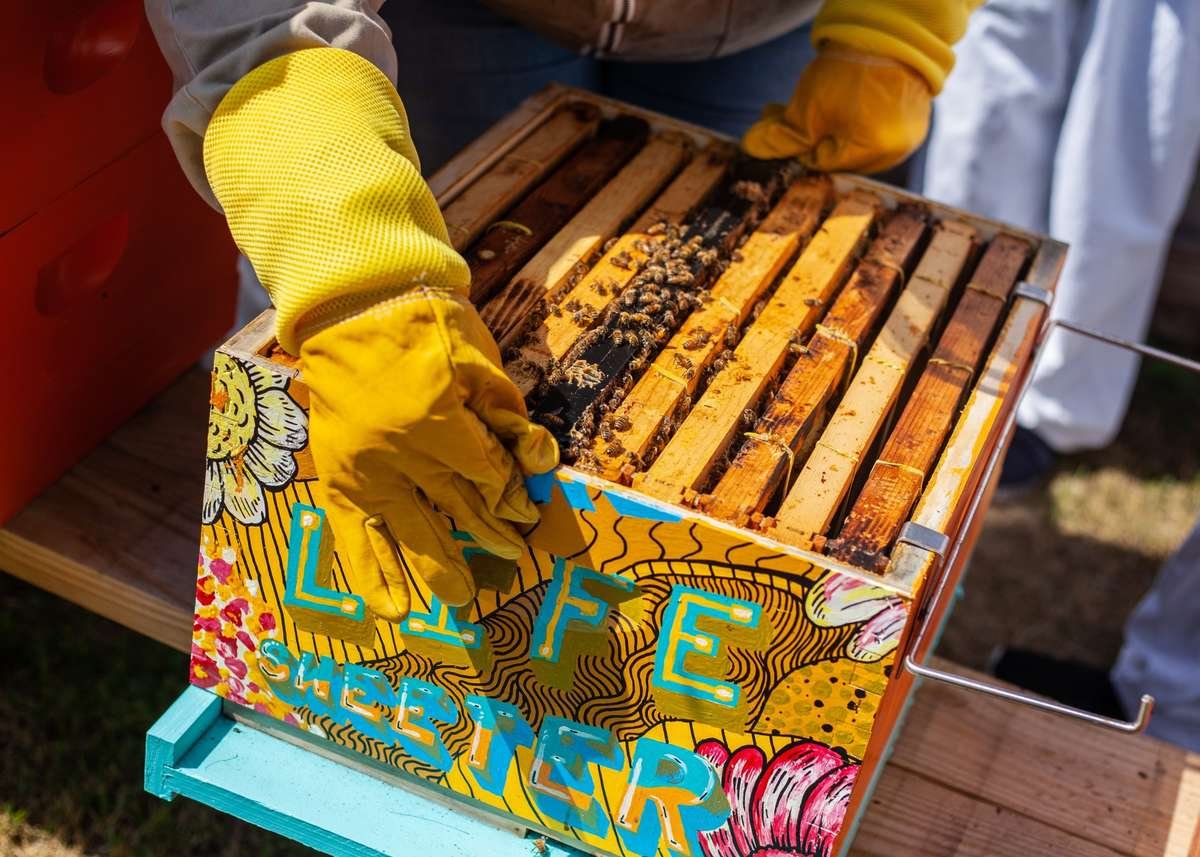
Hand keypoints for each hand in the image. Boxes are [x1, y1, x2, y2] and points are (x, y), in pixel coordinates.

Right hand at [301, 289, 557, 620]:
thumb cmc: (426, 323)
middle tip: (514, 557)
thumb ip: (506, 415)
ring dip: (441, 568)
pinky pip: (354, 537)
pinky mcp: (339, 478)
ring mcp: (366, 472)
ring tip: (463, 599)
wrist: (353, 306)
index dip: (512, 495)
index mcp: (438, 424)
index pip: (489, 477)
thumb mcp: (480, 360)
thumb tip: (537, 461)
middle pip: (459, 509)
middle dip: (491, 535)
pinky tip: (391, 610)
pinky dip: (372, 575)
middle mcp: (400, 458)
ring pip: (412, 532)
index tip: (527, 513)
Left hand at [742, 47, 931, 173]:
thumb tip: (751, 148)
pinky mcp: (914, 121)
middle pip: (839, 155)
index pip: (821, 163)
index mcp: (871, 152)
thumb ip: (780, 136)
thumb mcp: (806, 108)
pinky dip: (855, 120)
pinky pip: (877, 131)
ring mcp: (908, 137)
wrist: (888, 33)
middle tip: (787, 113)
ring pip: (857, 144)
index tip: (781, 124)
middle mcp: (895, 152)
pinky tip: (842, 102)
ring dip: (831, 128)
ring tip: (815, 105)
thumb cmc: (847, 71)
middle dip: (810, 136)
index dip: (797, 145)